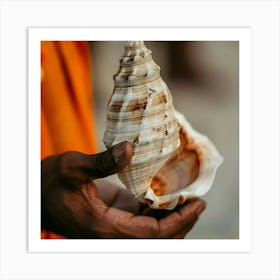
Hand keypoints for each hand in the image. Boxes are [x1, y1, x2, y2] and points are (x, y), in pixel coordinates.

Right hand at [41, 141, 205, 238]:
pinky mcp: (114, 214)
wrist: (37, 193)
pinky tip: (167, 195)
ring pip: (151, 230)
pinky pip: (141, 219)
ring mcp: (114, 224)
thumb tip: (130, 148)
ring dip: (171, 217)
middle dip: (181, 223)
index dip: (178, 220)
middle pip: (157, 237)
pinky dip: (157, 210)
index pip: (152, 233)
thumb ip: (101, 162)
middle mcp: (112, 232)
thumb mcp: (73, 168)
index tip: (197, 205)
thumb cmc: (50, 183)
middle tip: (199, 203)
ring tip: (189, 199)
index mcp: (104, 227)